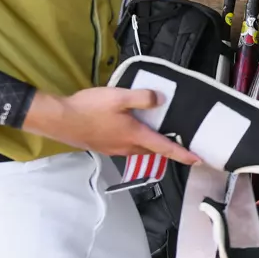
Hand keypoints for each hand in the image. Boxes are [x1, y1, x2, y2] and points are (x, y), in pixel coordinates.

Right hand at [22, 87, 202, 163]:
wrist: (60, 119)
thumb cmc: (89, 108)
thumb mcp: (119, 97)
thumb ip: (143, 98)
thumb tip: (161, 100)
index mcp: (135, 136)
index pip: (165, 148)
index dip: (183, 154)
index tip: (198, 160)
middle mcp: (126, 147)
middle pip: (153, 150)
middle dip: (167, 149)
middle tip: (179, 143)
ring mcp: (113, 149)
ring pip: (138, 149)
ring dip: (150, 144)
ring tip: (157, 135)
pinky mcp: (103, 146)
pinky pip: (126, 146)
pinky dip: (135, 141)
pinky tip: (130, 129)